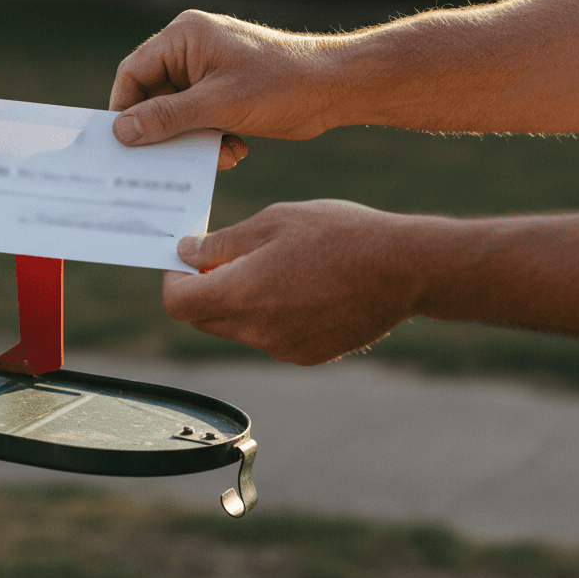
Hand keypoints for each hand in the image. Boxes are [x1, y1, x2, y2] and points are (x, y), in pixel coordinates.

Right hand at [109, 10, 337, 158]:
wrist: (334, 89)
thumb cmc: (280, 85)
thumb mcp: (217, 105)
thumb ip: (165, 117)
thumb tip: (121, 130)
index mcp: (184, 37)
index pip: (133, 73)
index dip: (125, 109)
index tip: (125, 143)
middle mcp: (191, 49)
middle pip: (154, 96)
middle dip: (168, 130)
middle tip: (172, 157)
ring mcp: (208, 70)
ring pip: (178, 113)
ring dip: (193, 138)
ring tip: (219, 152)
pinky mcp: (224, 90)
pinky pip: (199, 117)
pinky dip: (211, 137)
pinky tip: (235, 148)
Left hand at [163, 200, 421, 364]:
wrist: (405, 268)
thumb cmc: (338, 234)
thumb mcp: (273, 221)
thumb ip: (222, 242)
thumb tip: (186, 252)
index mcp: (240, 295)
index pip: (178, 303)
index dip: (174, 280)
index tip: (185, 260)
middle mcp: (256, 331)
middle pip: (204, 318)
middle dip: (204, 290)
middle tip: (226, 257)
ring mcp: (282, 348)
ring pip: (238, 328)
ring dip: (239, 302)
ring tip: (275, 267)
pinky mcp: (307, 356)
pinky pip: (270, 337)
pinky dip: (270, 315)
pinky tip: (301, 287)